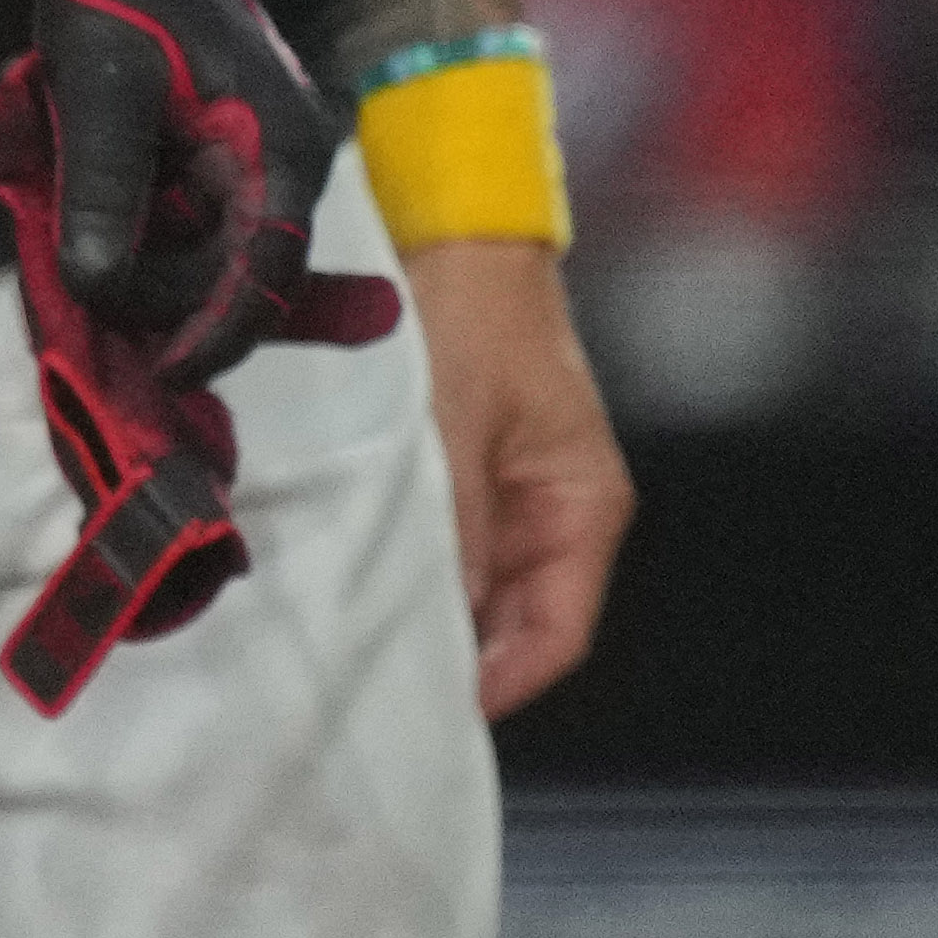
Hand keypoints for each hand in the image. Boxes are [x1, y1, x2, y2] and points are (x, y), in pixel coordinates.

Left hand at [11, 0, 343, 379]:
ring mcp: (252, 160)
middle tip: (89, 301)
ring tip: (82, 263)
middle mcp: (282, 163)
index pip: (265, 273)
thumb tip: (96, 284)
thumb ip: (104, 187)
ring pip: (208, 254)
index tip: (165, 374)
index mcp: (280, 150)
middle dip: (169, 303)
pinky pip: (188, 221)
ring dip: (152, 273)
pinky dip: (146, 240)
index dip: (217, 334)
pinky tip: (96, 237)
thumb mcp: (99, 88)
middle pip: (235, 275)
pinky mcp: (216, 153)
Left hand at [404, 237, 629, 717]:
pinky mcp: (464, 477)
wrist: (452, 232)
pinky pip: (442, 545)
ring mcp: (508, 499)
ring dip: (423, 606)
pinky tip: (355, 577)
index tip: (437, 706)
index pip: (556, 633)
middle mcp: (554, 517)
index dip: (502, 679)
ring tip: (357, 638)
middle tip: (377, 683)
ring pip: (471, 589)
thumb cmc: (472, 313)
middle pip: (511, 621)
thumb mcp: (456, 416)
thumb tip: (441, 614)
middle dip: (454, 653)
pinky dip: (408, 564)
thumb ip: (453, 518)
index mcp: (583, 510)